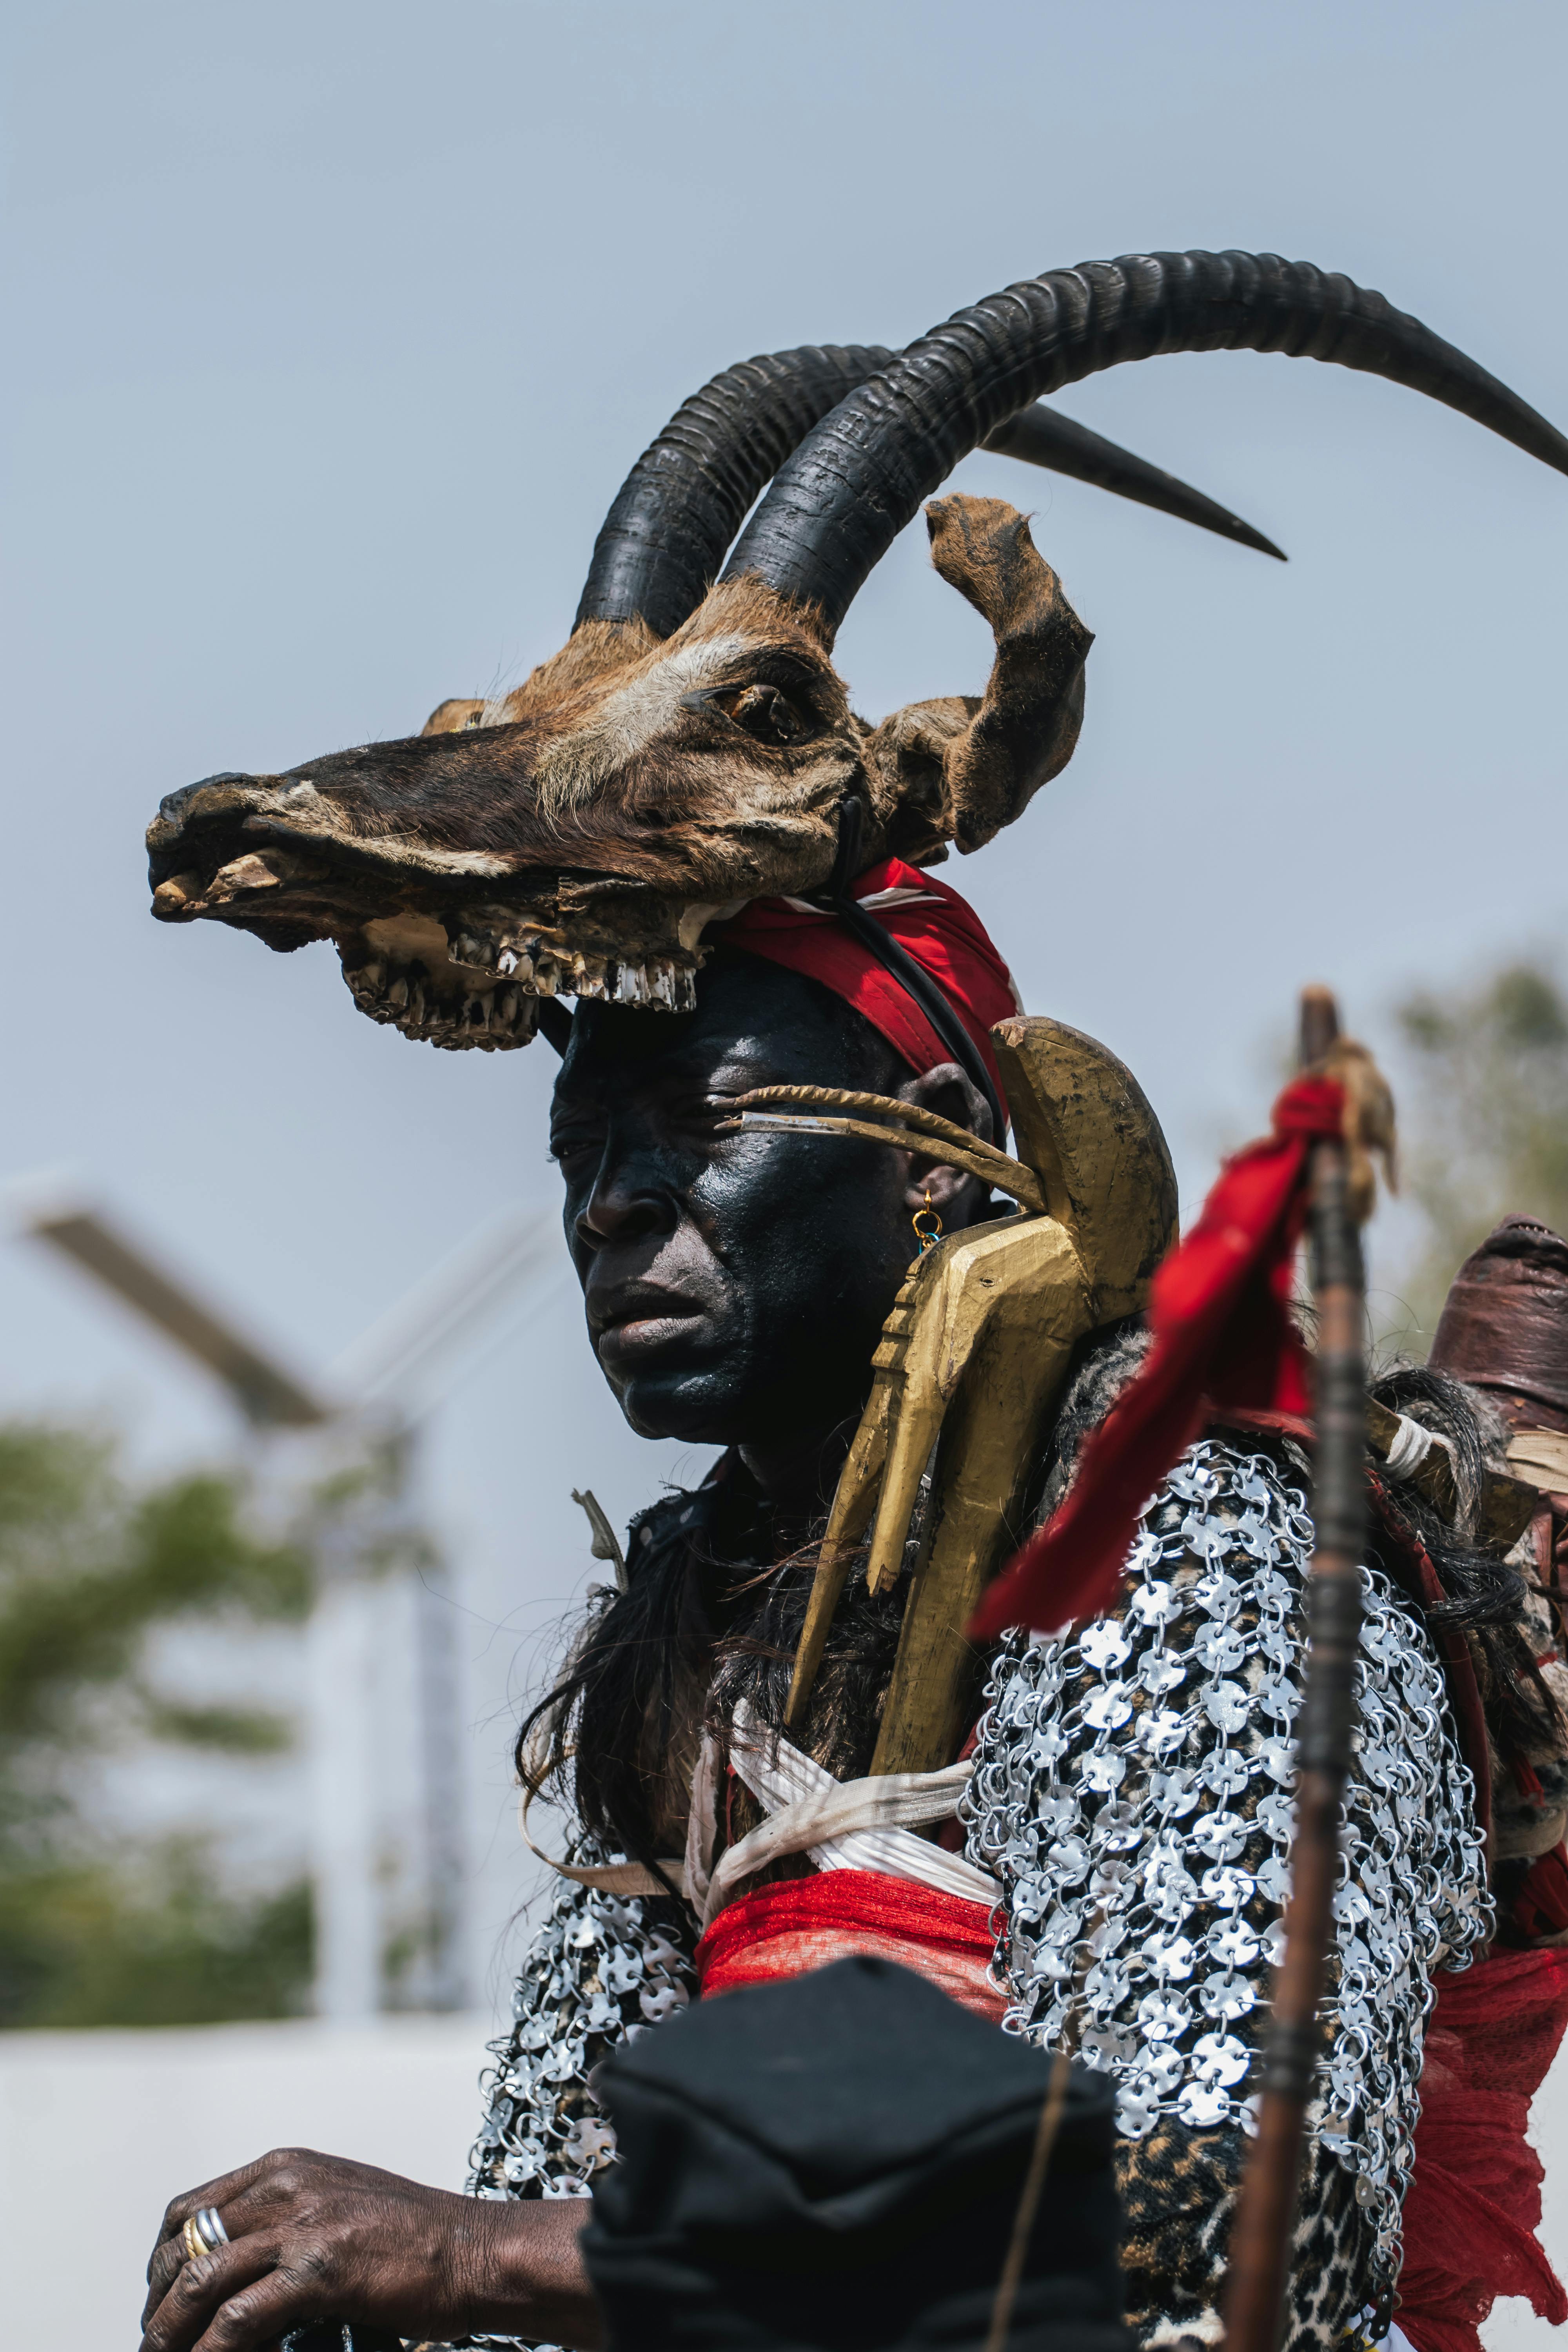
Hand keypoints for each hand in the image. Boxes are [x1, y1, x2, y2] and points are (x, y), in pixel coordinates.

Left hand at [140, 2147, 599, 2351]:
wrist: (475, 2251)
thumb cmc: (413, 2239)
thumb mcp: (339, 2205)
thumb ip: (288, 2218)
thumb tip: (234, 2262)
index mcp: (287, 2166)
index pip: (191, 2209)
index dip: (161, 2260)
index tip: (156, 2300)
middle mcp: (286, 2185)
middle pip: (186, 2244)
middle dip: (157, 2302)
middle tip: (155, 2342)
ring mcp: (303, 2224)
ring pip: (199, 2281)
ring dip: (169, 2331)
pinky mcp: (320, 2270)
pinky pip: (238, 2320)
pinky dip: (211, 2351)